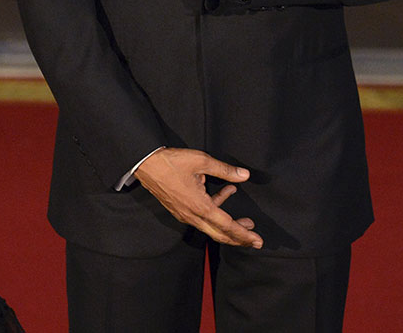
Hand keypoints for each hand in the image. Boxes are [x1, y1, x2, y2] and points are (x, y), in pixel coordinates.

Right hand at [135, 147, 262, 247]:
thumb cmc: (171, 162)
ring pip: (211, 226)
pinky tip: (224, 192)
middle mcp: (192, 215)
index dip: (244, 234)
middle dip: (238, 238)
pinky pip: (201, 216)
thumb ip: (224, 169)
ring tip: (243, 219)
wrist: (145, 164)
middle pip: (219, 234)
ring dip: (228, 224)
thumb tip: (244, 175)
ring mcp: (184, 214)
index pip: (227, 226)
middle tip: (254, 239)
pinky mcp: (180, 209)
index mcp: (199, 206)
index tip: (257, 240)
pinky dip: (215, 210)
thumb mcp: (201, 161)